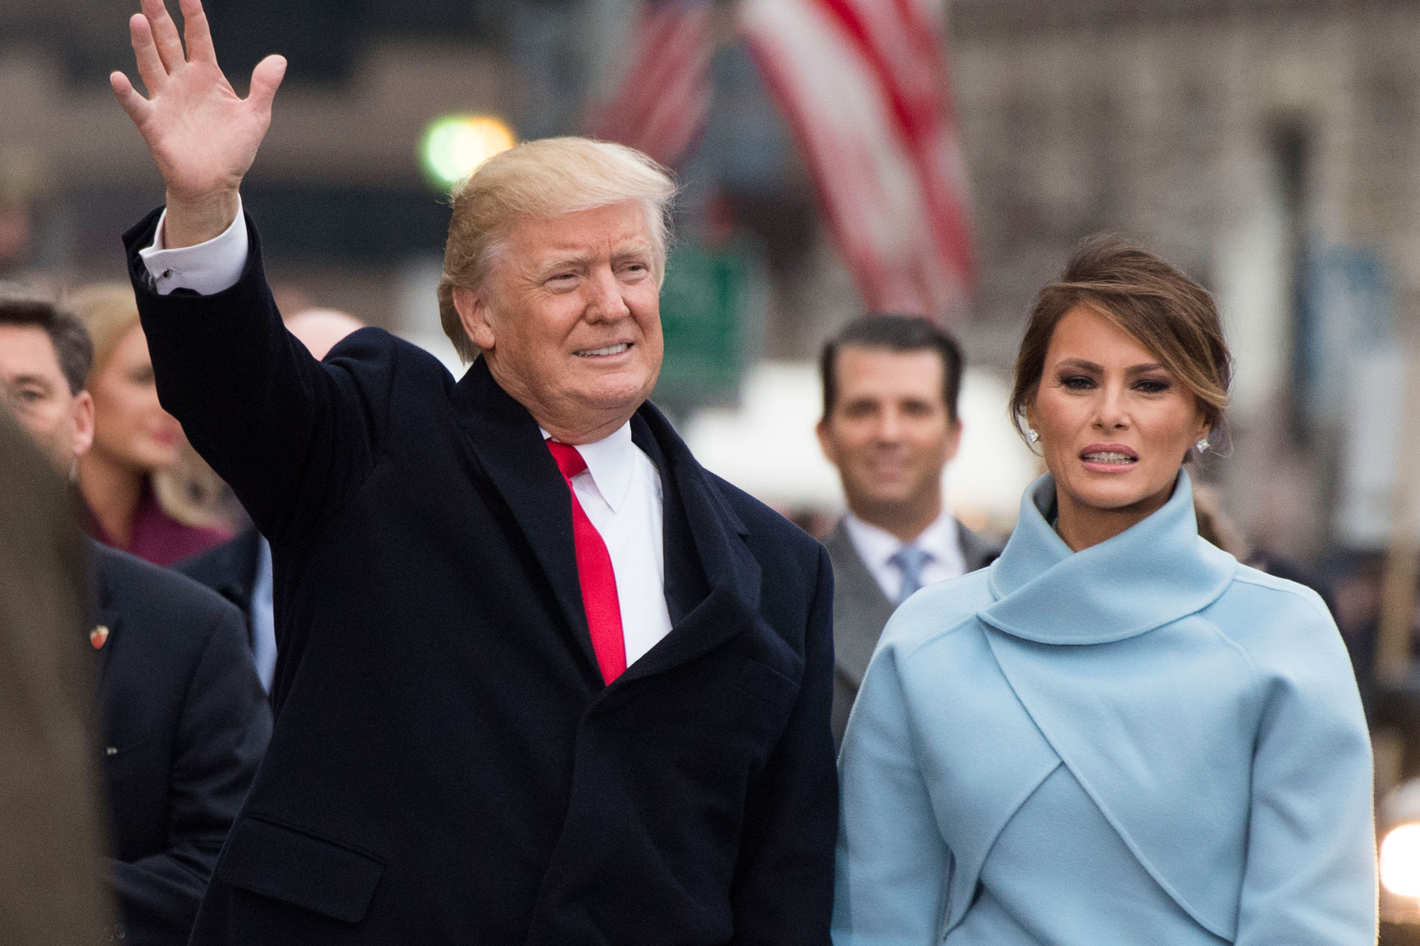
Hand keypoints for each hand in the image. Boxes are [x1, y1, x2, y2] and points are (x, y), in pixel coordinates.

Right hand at [110, 0, 285, 245]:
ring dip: (144, 44)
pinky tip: (117, 78)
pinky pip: (137, 105)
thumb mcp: (256, 116)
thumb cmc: (234, 149)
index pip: (198, 37)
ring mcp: (165, 100)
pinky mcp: (153, 123)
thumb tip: (279, 59)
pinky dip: (126, 93)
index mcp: (207, 75)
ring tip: (138, 20)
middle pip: (168, 43)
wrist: (215, 182)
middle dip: (159, 19)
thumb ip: (264, 87)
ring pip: (151, 65)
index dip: (194, 15)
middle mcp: (182, 81)